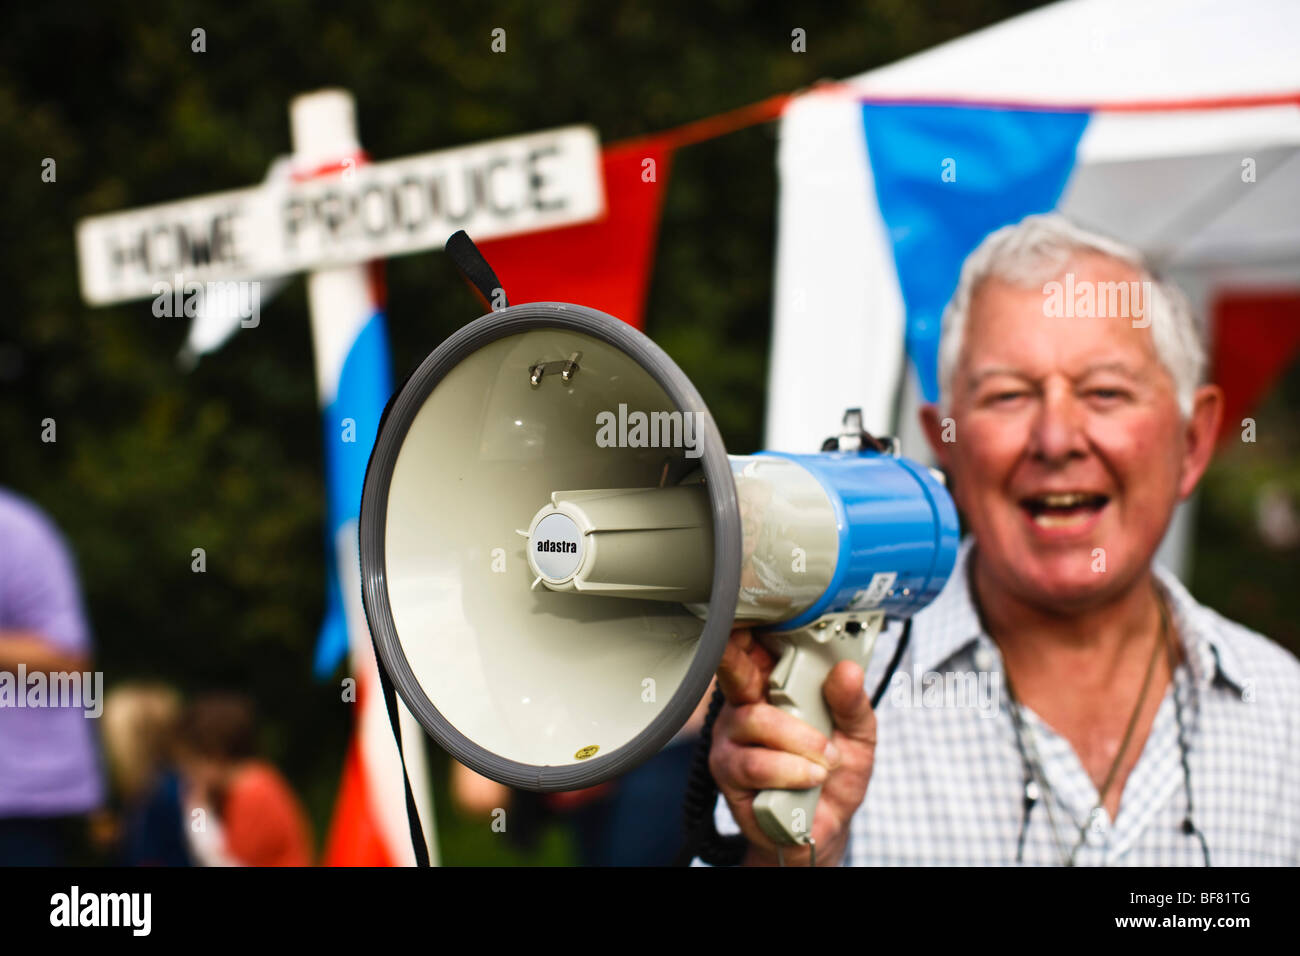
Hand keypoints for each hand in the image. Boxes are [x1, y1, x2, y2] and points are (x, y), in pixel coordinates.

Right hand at [709, 626, 875, 865]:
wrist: (823, 829)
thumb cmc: (835, 775)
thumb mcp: (859, 735)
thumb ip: (853, 703)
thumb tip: (848, 671)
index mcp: (774, 686)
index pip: (755, 647)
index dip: (748, 626)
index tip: (753, 611)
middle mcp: (746, 706)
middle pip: (734, 668)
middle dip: (744, 660)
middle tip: (774, 662)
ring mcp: (733, 739)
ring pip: (755, 720)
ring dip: (800, 741)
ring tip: (827, 760)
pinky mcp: (728, 773)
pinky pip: (754, 763)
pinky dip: (790, 771)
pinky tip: (810, 778)